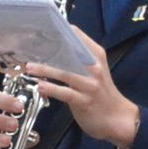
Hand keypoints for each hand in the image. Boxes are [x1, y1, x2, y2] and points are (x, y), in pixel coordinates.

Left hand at [23, 28, 139, 148]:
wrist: (118, 119)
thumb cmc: (101, 93)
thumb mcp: (94, 71)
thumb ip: (78, 59)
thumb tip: (54, 48)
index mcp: (96, 55)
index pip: (77, 36)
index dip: (59, 31)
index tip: (41, 29)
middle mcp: (94, 67)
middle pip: (70, 53)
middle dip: (49, 50)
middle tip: (30, 47)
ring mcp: (90, 84)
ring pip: (65, 73)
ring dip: (45, 70)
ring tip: (30, 68)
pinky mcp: (85, 101)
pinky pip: (66, 93)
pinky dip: (52, 89)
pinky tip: (41, 86)